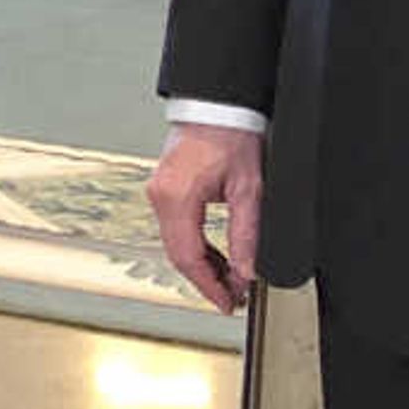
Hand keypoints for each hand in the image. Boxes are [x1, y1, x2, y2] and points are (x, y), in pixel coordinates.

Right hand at [145, 122, 264, 314]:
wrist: (218, 105)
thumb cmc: (231, 134)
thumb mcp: (249, 189)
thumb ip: (246, 234)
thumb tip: (246, 270)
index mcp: (176, 198)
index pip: (188, 257)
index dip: (209, 286)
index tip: (228, 303)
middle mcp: (160, 197)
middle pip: (179, 255)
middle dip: (207, 280)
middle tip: (234, 297)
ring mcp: (160, 193)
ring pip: (177, 244)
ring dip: (203, 266)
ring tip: (231, 281)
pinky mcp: (166, 190)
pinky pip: (177, 229)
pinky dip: (197, 248)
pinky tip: (218, 257)